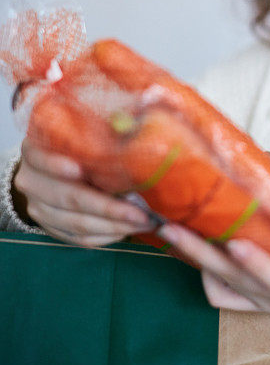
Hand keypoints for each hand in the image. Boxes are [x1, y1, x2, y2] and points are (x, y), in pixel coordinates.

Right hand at [11, 138, 152, 246]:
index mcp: (34, 150)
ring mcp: (37, 207)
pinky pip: (77, 238)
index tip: (78, 169)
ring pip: (76, 223)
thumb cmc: (74, 143)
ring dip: (113, 225)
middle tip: (141, 212)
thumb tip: (138, 126)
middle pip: (68, 197)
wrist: (48, 168)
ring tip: (143, 223)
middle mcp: (30, 181)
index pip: (40, 157)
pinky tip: (127, 230)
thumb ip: (99, 133)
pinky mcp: (48, 227)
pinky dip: (104, 236)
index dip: (56, 164)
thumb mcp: (79, 131)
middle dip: (108, 207)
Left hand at [158, 150, 269, 319]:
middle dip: (203, 255)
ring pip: (226, 288)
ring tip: (174, 232)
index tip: (235, 242)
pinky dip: (208, 279)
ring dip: (197, 261)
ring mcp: (268, 305)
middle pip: (240, 282)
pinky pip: (225, 298)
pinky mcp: (257, 306)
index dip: (259, 264)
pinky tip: (195, 254)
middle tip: (174, 226)